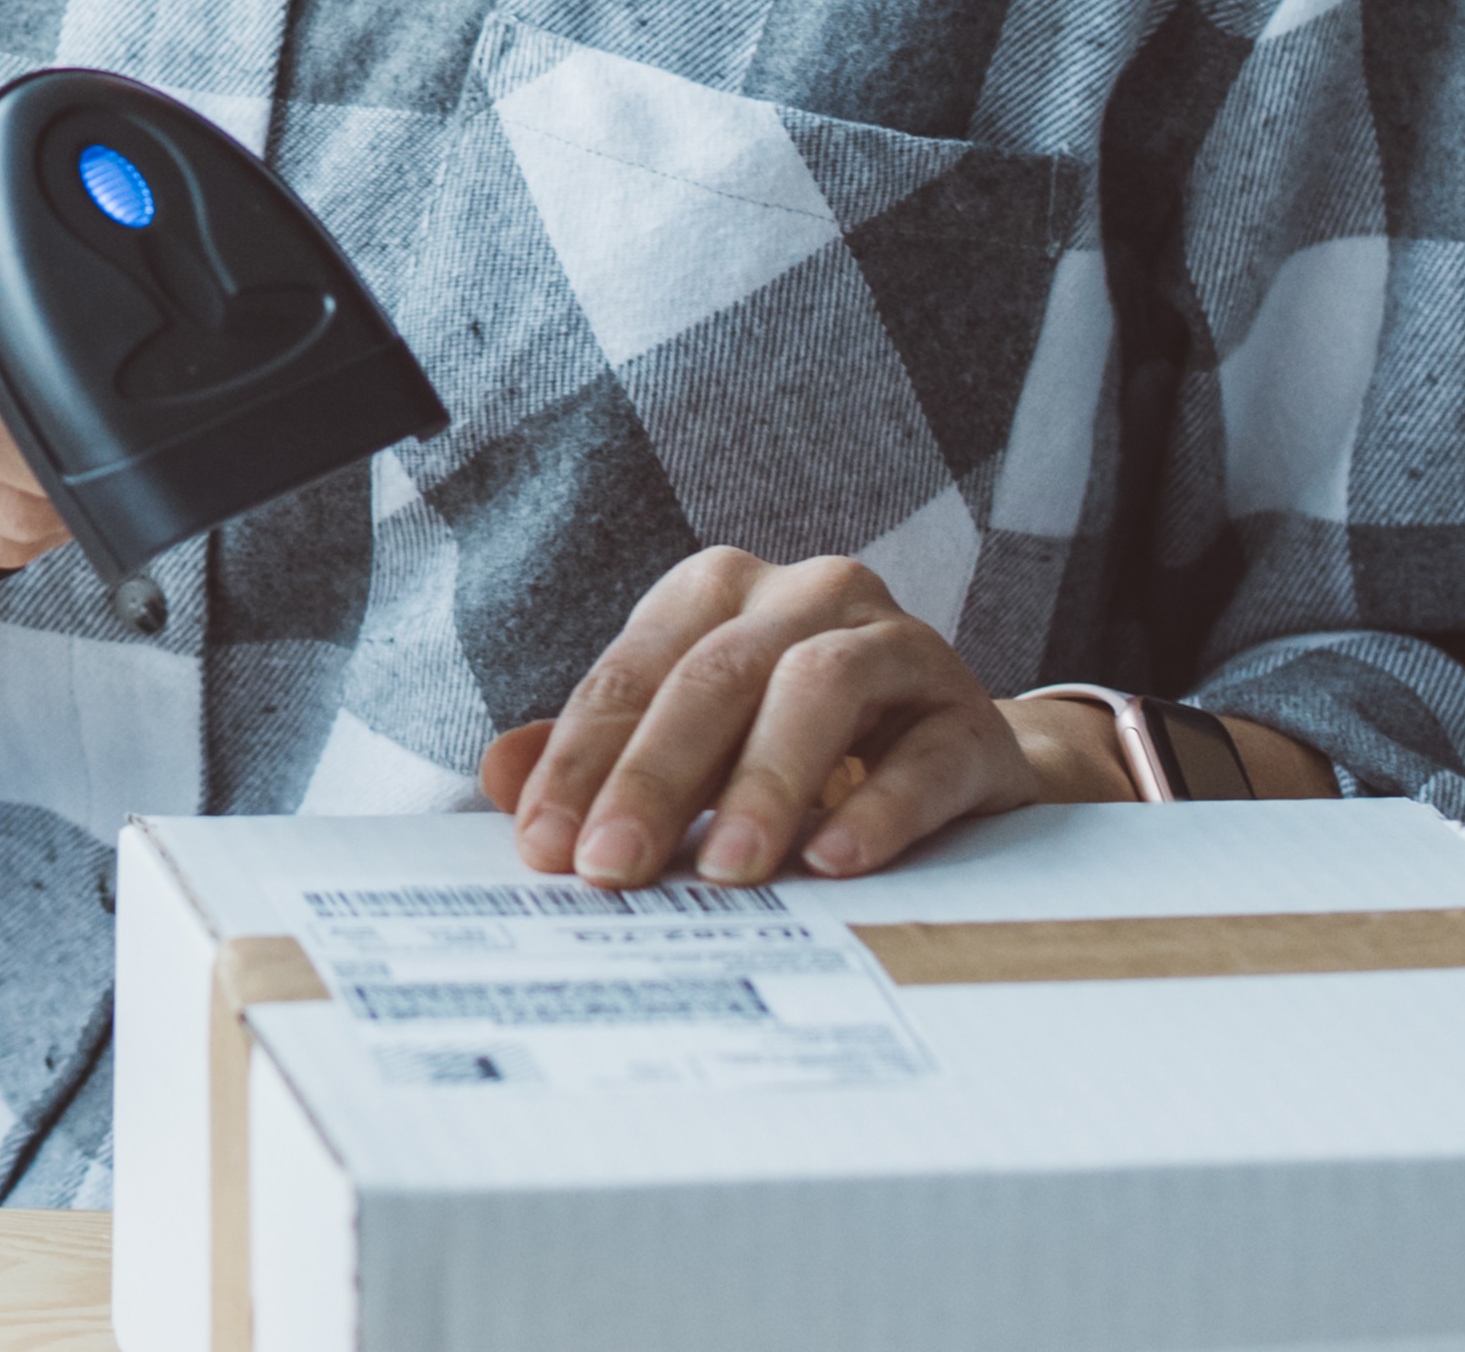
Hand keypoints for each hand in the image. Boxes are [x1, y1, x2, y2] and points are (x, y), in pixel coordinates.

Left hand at [478, 548, 1088, 892]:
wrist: (949, 758)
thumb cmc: (793, 745)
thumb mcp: (690, 746)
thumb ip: (598, 755)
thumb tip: (497, 775)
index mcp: (717, 594)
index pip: (631, 675)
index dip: (581, 763)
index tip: (544, 849)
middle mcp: (806, 596)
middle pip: (715, 676)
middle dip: (654, 778)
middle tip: (612, 868)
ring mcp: (896, 646)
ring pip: (821, 687)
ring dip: (765, 782)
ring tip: (728, 870)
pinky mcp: (967, 715)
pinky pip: (924, 754)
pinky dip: (879, 808)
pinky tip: (833, 861)